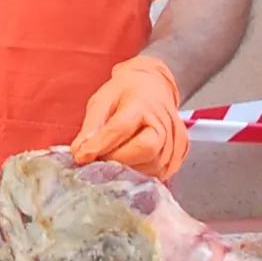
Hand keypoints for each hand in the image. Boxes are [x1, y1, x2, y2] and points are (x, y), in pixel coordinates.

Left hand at [72, 55, 187, 178]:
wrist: (153, 86)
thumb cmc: (125, 94)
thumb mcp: (102, 101)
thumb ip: (91, 127)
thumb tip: (80, 152)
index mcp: (142, 104)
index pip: (122, 128)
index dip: (101, 145)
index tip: (82, 157)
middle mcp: (164, 122)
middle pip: (145, 150)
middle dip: (117, 160)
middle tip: (98, 162)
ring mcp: (177, 138)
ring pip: (153, 166)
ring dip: (129, 170)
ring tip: (113, 162)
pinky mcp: (181, 153)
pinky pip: (162, 173)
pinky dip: (143, 173)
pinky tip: (131, 165)